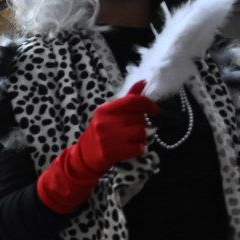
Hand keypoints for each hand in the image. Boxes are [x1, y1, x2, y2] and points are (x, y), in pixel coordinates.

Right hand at [36, 81, 160, 213]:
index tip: (156, 110)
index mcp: (105, 110)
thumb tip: (143, 82)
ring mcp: (108, 137)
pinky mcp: (111, 152)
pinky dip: (139, 149)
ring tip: (130, 142)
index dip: (148, 104)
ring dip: (141, 138)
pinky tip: (130, 150)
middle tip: (131, 132)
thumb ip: (127, 100)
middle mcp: (106, 122)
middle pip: (139, 119)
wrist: (83, 157)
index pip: (132, 101)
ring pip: (141, 133)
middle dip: (140, 126)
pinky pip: (138, 148)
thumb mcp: (109, 115)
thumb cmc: (100, 133)